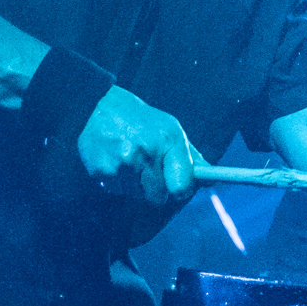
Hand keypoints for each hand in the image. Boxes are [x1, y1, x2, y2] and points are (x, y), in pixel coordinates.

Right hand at [77, 85, 195, 206]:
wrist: (96, 107)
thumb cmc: (139, 120)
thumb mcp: (170, 129)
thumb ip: (190, 156)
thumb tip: (210, 179)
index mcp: (166, 141)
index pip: (181, 186)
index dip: (181, 190)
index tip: (179, 188)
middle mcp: (144, 154)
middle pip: (158, 197)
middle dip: (156, 189)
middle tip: (149, 170)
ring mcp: (121, 165)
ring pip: (137, 195)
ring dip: (135, 185)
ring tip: (129, 161)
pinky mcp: (101, 173)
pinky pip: (117, 191)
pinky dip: (117, 182)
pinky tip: (115, 162)